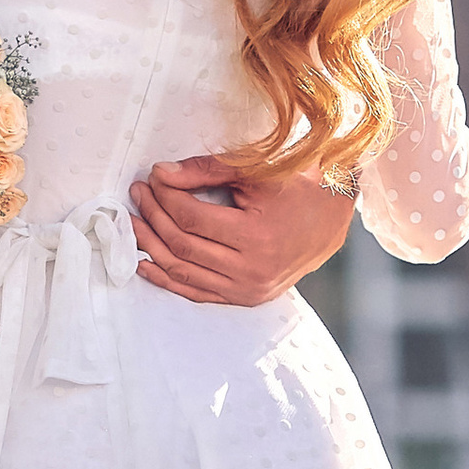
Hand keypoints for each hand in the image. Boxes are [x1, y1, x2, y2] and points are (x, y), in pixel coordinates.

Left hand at [128, 157, 355, 305]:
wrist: (334, 218)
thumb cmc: (298, 186)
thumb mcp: (257, 170)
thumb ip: (206, 170)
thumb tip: (161, 174)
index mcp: (257, 237)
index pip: (192, 219)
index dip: (165, 198)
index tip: (151, 179)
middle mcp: (252, 270)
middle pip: (183, 245)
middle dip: (153, 217)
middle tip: (137, 195)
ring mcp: (249, 289)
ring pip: (184, 272)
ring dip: (152, 247)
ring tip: (133, 223)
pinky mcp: (247, 297)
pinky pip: (198, 292)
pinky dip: (168, 279)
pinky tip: (145, 264)